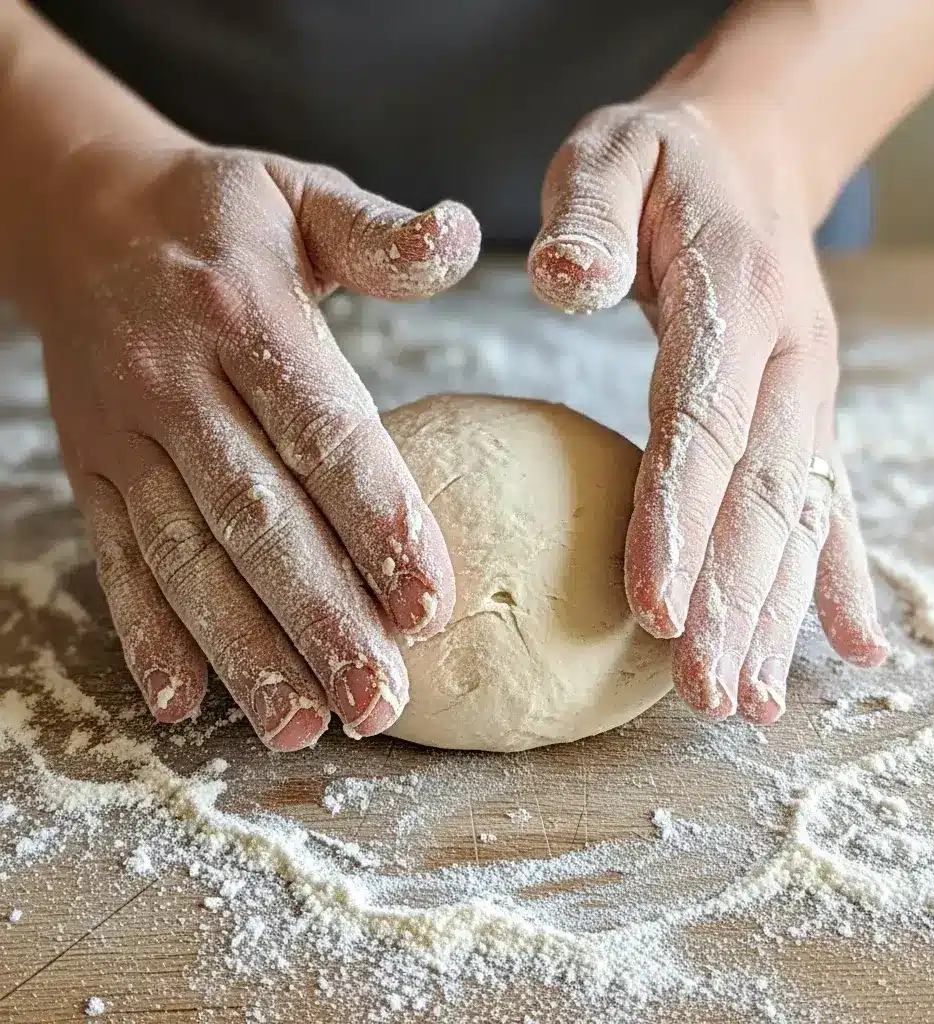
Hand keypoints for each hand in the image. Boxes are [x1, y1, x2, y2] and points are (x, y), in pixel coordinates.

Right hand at [31, 140, 479, 748]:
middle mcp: (176, 379)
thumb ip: (380, 233)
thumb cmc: (221, 213)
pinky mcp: (91, 468)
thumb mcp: (302, 194)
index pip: (320, 430)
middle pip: (256, 516)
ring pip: (186, 556)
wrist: (81, 213)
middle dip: (320, 617)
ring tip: (303, 726)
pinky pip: (116, 557)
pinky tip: (182, 703)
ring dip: (245, 649)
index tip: (427, 605)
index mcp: (245, 310)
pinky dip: (145, 633)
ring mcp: (123, 432)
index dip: (375, 518)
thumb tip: (460, 235)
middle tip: (381, 702)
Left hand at [529, 97, 887, 723]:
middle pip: (763, 494)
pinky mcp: (804, 414)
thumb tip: (566, 279)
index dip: (681, 520)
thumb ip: (591, 214)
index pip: (704, 425)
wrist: (746, 154)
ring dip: (778, 613)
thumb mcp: (610, 155)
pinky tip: (853, 648)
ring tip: (755, 702)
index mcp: (738, 297)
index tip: (656, 611)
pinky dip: (836, 579)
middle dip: (736, 600)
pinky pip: (828, 503)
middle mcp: (791, 357)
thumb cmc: (659, 164)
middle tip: (706, 696)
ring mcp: (807, 392)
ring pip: (799, 516)